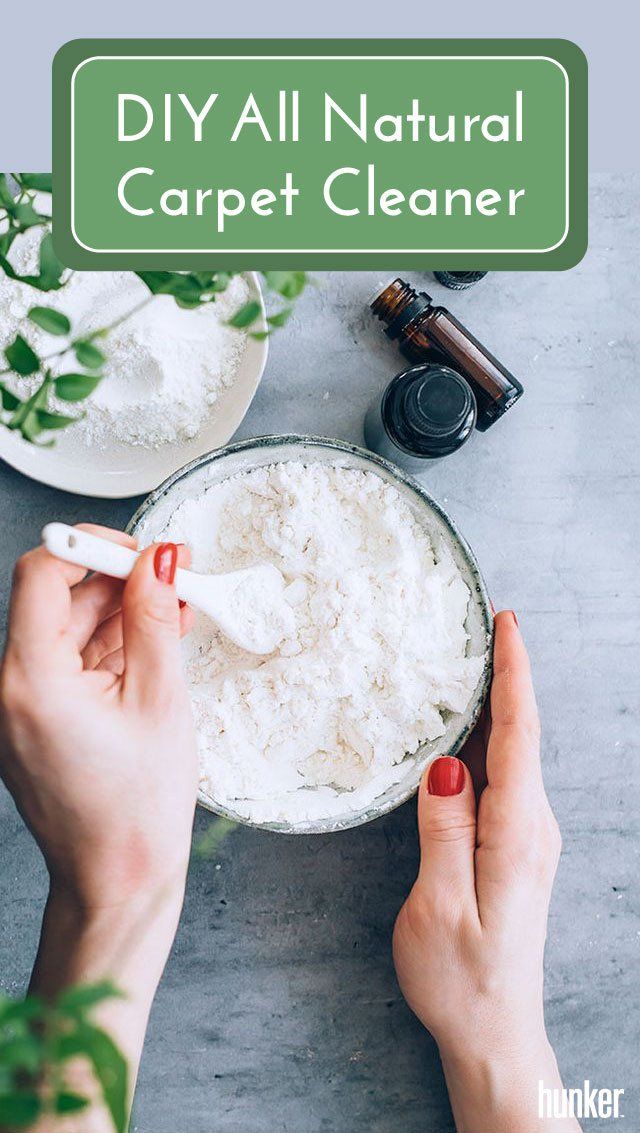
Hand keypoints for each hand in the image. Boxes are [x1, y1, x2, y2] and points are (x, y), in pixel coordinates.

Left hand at [0, 526, 196, 913]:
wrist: (119, 883)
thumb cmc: (137, 811)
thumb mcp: (160, 699)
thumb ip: (154, 619)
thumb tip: (159, 560)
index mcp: (30, 681)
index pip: (41, 574)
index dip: (91, 547)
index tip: (139, 549)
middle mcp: (11, 690)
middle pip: (58, 601)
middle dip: (118, 582)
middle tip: (176, 578)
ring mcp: (21, 707)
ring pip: (69, 631)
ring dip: (121, 615)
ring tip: (177, 614)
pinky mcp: (39, 721)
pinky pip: (72, 664)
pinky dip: (111, 649)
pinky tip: (155, 644)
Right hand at [393, 611, 578, 1132]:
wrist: (494, 1032)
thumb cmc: (460, 978)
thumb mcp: (438, 907)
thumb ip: (443, 831)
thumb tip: (446, 764)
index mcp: (515, 834)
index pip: (519, 736)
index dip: (514, 674)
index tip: (507, 623)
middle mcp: (531, 827)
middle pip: (519, 734)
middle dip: (504, 674)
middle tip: (478, 622)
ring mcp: (526, 836)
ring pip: (510, 754)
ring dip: (493, 704)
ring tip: (466, 659)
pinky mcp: (513, 846)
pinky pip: (501, 778)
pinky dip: (483, 741)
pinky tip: (460, 728)